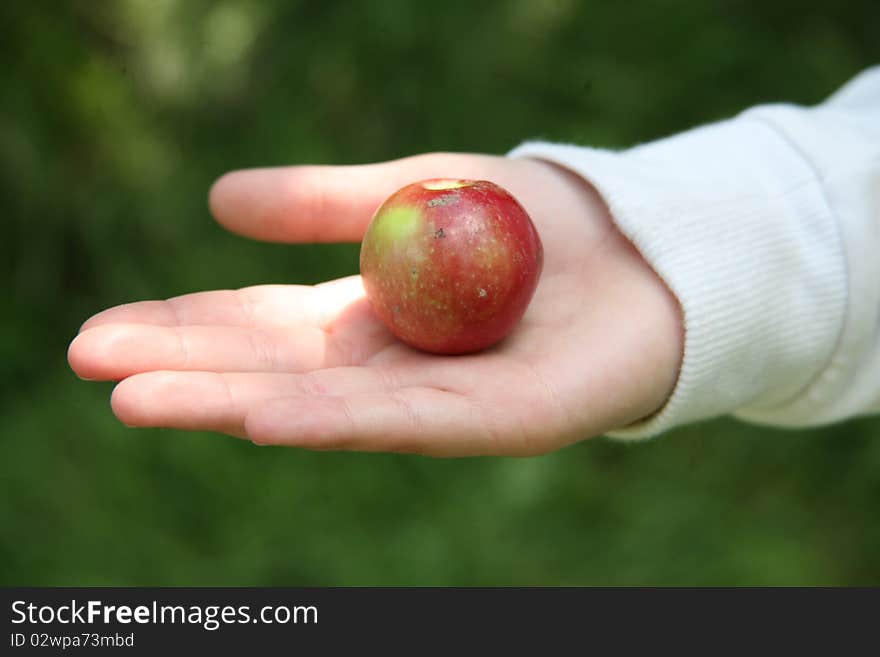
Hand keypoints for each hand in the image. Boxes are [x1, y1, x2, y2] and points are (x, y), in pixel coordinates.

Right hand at [68, 153, 682, 455]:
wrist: (639, 250)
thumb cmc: (527, 224)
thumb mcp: (411, 186)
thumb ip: (323, 200)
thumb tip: (217, 201)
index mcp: (363, 314)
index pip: (258, 324)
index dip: (182, 326)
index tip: (102, 331)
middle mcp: (388, 365)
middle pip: (272, 370)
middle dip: (181, 368)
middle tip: (88, 364)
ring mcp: (437, 397)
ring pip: (322, 404)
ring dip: (228, 401)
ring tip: (138, 398)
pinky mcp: (499, 417)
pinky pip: (409, 418)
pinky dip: (337, 419)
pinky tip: (268, 418)